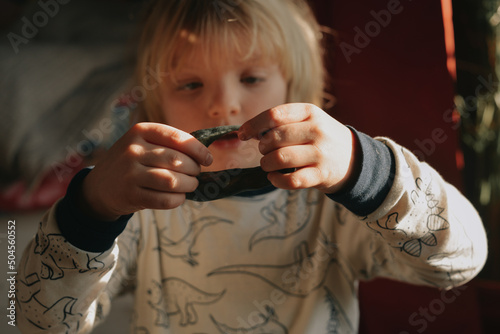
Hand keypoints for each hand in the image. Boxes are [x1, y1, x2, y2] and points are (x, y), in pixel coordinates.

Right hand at [80, 123, 212, 220]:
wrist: (99, 187)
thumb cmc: (132, 163)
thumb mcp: (143, 144)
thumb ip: (169, 144)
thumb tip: (204, 153)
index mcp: (140, 131)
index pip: (177, 137)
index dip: (197, 149)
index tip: (208, 159)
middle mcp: (133, 150)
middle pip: (176, 160)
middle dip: (194, 169)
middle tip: (196, 174)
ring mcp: (130, 173)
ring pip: (172, 180)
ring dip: (188, 185)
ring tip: (191, 185)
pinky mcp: (130, 195)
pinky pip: (163, 199)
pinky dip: (177, 200)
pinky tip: (179, 197)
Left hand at [238, 103, 356, 193]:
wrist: (353, 158)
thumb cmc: (321, 138)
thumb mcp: (309, 120)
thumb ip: (283, 122)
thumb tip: (251, 131)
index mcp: (310, 112)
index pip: (275, 114)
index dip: (254, 125)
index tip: (242, 134)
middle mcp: (316, 130)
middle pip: (275, 137)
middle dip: (262, 147)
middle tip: (264, 151)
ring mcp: (320, 153)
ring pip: (280, 158)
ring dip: (266, 164)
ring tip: (267, 164)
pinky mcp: (320, 175)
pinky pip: (290, 180)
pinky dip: (276, 180)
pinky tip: (274, 177)